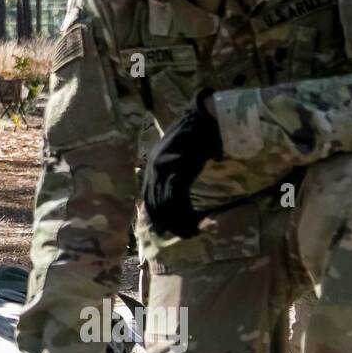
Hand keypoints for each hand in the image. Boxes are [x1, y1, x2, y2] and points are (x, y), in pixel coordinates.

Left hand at [142, 90, 223, 237]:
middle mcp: (152, 169)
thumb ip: (174, 174)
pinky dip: (187, 214)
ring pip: (167, 206)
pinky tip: (200, 221)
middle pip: (155, 206)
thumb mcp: (178, 157)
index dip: (158, 217)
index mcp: (151, 167)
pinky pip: (178, 199)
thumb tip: (175, 197)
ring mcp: (163, 169)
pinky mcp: (177, 169)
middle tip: (186, 234)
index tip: (169, 230)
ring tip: (194, 232)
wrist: (203, 118)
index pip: (148, 199)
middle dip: (170, 225)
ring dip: (181, 223)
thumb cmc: (195, 136)